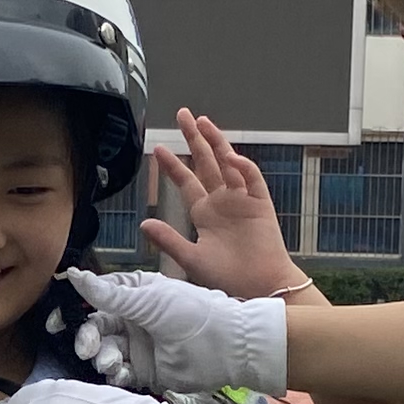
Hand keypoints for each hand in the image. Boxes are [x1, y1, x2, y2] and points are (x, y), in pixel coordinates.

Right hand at [63, 269, 287, 400]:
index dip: (77, 311)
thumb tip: (74, 275)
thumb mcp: (148, 299)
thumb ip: (109, 294)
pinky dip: (115, 374)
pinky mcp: (146, 370)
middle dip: (88, 338)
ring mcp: (139, 346)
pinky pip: (120, 373)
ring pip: (105, 352)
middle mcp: (134, 319)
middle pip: (97, 328)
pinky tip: (118, 374)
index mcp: (135, 295)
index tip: (59, 322)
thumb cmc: (191, 312)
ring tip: (112, 361)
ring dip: (102, 357)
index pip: (97, 300)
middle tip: (88, 348)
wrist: (226, 346)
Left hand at [145, 110, 310, 302]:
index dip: (172, 166)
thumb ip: (169, 240)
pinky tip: (230, 156)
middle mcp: (222, 202)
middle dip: (195, 139)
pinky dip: (242, 166)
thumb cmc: (229, 278)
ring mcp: (242, 200)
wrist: (261, 288)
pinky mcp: (260, 203)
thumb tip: (143, 224)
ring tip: (203, 122)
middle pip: (206, 163)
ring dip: (217, 142)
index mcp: (205, 214)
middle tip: (184, 115)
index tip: (159, 148)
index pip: (186, 182)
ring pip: (228, 163)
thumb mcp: (192, 258)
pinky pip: (251, 179)